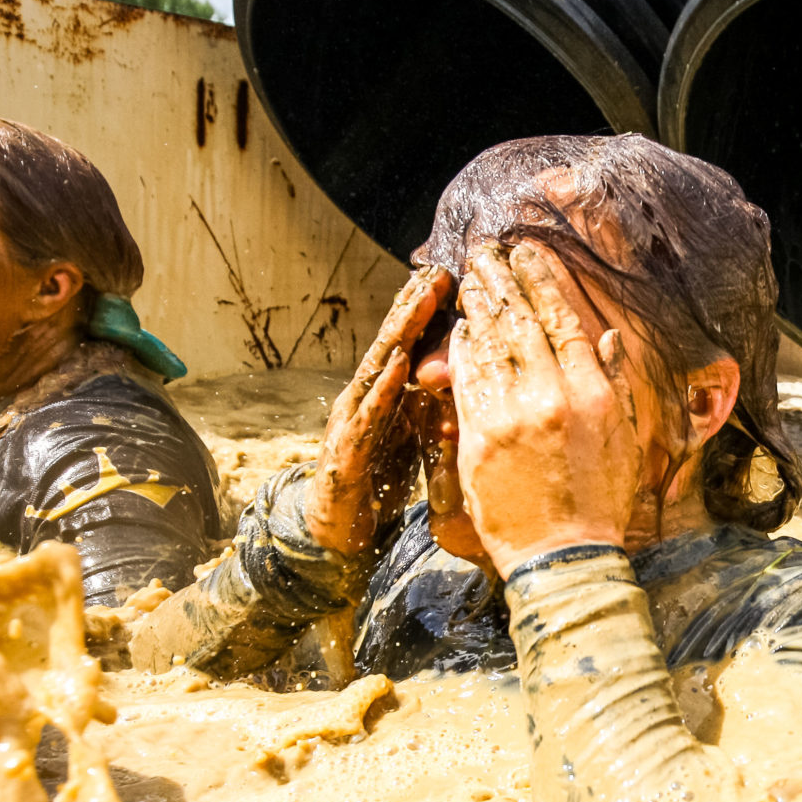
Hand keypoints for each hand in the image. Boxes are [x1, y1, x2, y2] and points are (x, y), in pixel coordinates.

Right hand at [298, 266, 449, 555]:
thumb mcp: (413, 436)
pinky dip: (384, 388)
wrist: (333, 531)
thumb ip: (433, 406)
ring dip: (400, 332)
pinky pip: (369, 416)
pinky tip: (401, 364)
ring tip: (422, 298)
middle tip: (439, 269)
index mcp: (384, 395)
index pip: (408, 344)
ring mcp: (351, 423)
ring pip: (378, 369)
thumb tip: (468, 378)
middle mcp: (364, 400)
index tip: (455, 275)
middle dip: (414, 306)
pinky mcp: (346, 453)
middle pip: (393, 344)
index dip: (427, 310)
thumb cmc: (375, 479)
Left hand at [451, 241, 646, 576]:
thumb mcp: (625, 440)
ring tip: (470, 277)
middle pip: (522, 322)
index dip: (544, 281)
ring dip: (478, 305)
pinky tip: (459, 328)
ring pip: (491, 345)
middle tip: (486, 251)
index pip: (566, 320)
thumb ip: (613, 383)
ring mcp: (513, 415)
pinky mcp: (479, 438)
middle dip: (503, 280)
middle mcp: (553, 396)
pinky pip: (466, 380)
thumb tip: (610, 337)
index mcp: (594, 394)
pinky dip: (462, 349)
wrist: (565, 557)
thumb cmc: (601, 502)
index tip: (529, 253)